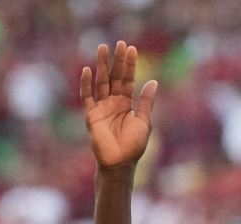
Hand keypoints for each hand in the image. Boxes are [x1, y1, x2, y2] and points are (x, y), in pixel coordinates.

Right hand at [81, 41, 157, 171]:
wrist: (120, 164)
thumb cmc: (133, 146)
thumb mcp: (144, 121)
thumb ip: (146, 102)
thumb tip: (153, 81)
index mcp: (126, 103)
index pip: (127, 79)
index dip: (130, 65)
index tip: (132, 48)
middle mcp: (113, 103)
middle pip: (114, 77)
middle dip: (117, 60)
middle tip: (119, 43)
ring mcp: (101, 108)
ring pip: (101, 82)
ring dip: (102, 65)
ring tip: (103, 48)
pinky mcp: (91, 116)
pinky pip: (87, 97)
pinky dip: (86, 84)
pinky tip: (88, 71)